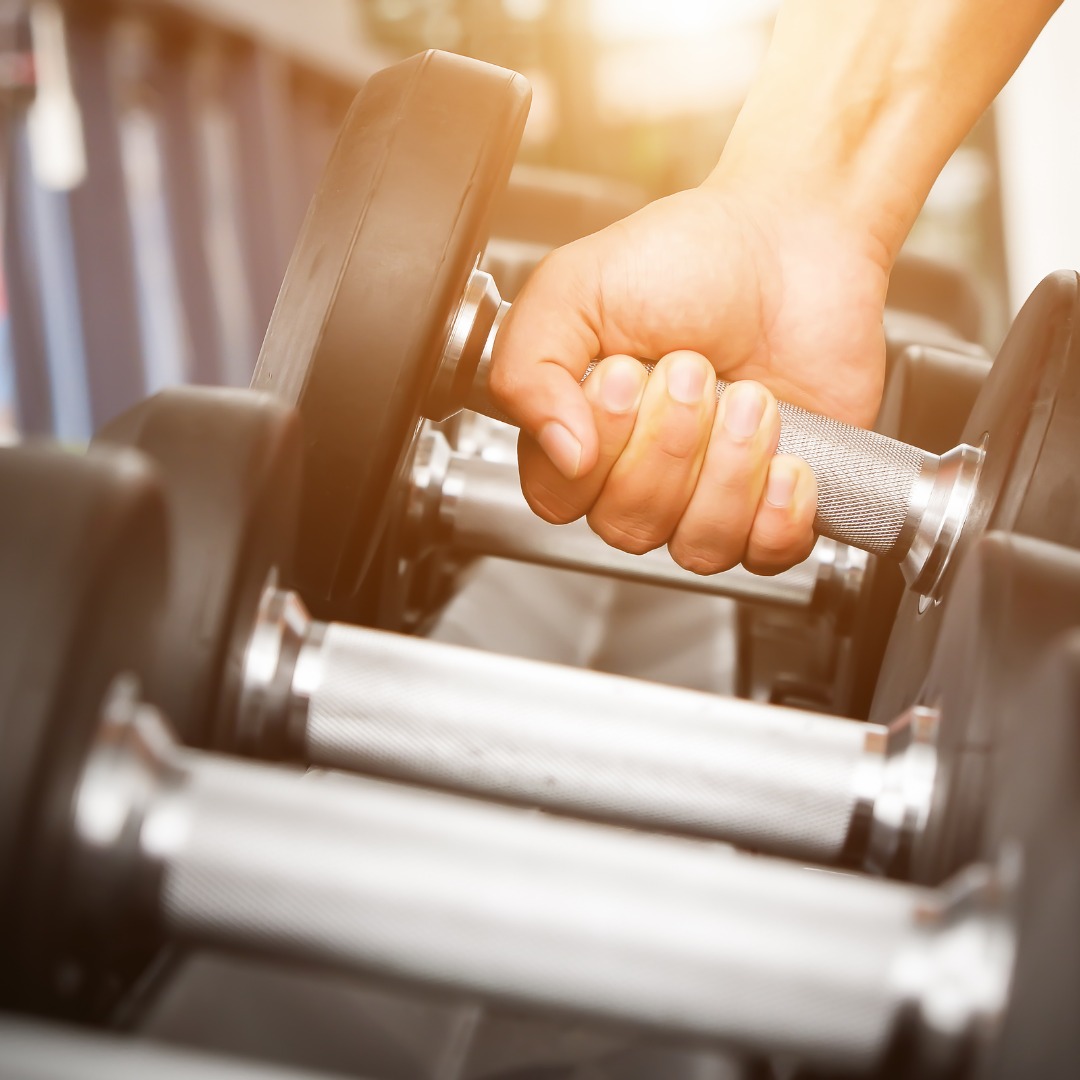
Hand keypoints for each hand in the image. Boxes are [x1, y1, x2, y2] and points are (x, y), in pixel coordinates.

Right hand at [489, 180, 890, 574]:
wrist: (793, 241)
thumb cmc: (686, 259)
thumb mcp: (575, 288)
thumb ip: (528, 367)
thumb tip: (559, 451)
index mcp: (580, 430)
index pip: (559, 499)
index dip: (596, 451)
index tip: (624, 375)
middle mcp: (640, 472)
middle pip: (629, 526)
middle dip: (671, 444)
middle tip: (694, 369)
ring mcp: (709, 492)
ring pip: (698, 547)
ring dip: (728, 470)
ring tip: (751, 398)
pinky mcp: (776, 502)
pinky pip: (767, 555)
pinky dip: (779, 511)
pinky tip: (786, 456)